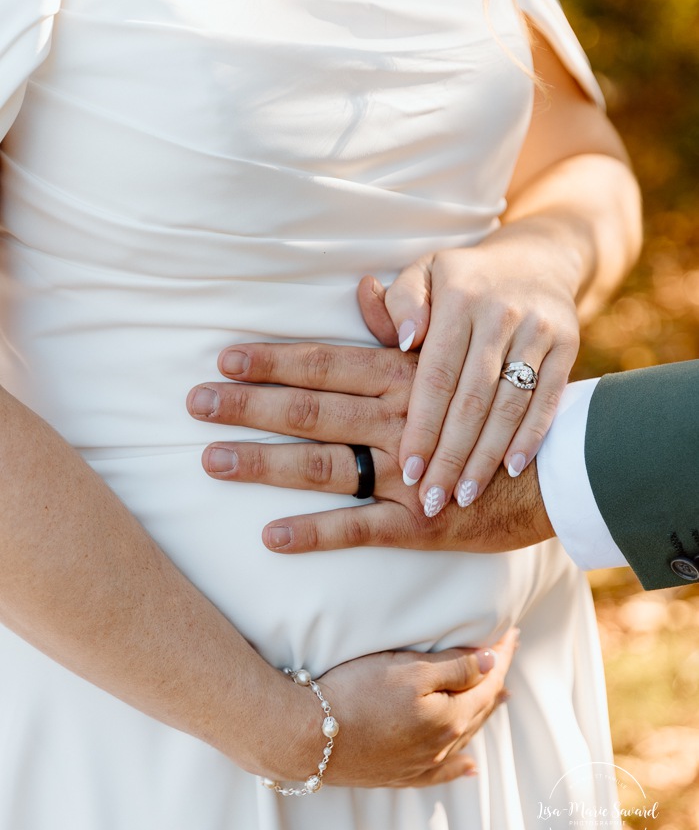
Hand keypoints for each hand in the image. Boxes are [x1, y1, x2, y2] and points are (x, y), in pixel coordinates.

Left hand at [186, 341, 553, 552]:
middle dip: (248, 405)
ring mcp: (409, 473)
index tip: (222, 356)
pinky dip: (315, 534)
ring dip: (265, 463)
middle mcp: (399, 419)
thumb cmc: (500, 405)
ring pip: (326, 465)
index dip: (272, 358)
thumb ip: (407, 322)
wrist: (563, 465)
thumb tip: (361, 292)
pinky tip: (270, 537)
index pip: (326, 360)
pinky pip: (361, 528)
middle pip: (311, 407)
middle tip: (193, 403)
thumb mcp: (460, 353)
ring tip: (212, 461)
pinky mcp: (423, 524)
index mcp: (404, 375)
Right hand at [265, 630, 517, 787]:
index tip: (512, 633)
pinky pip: (439, 772)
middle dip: (495, 679)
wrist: (306, 735)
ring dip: (483, 713)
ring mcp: (419, 763)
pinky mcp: (396, 774)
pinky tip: (469, 768)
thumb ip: (456, 668)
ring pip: (463, 736)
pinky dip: (458, 767)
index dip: (501, 655)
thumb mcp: (409, 670)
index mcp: (450, 716)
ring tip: (499, 697)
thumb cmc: (356, 694)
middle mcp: (441, 744)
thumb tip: (493, 661)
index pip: (487, 681)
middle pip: (478, 708)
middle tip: (506, 653)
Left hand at [356, 223, 579, 516]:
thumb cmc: (460, 279)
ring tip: (463, 495)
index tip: (408, 469)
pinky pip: (548, 399)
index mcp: (458, 298)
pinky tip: (510, 470)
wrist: (536, 258)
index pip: (436, 374)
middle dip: (451, 455)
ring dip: (487, 457)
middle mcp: (500, 313)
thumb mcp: (422, 272)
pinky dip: (530, 437)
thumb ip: (400, 303)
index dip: (423, 426)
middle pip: (472, 399)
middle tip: (431, 499)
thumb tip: (404, 339)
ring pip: (509, 406)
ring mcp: (538, 330)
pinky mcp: (568, 345)